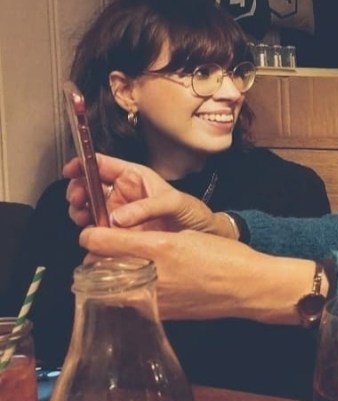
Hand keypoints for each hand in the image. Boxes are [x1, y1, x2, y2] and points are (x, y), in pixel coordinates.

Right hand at [64, 154, 216, 232]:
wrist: (203, 236)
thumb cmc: (193, 212)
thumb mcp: (175, 203)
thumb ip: (148, 207)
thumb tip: (117, 218)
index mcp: (134, 176)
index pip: (102, 164)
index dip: (83, 163)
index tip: (71, 170)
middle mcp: (122, 193)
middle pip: (88, 186)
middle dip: (78, 191)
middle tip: (77, 200)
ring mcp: (119, 213)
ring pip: (88, 209)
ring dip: (79, 212)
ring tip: (82, 217)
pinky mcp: (120, 233)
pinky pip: (98, 231)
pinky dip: (90, 233)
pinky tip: (90, 234)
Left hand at [78, 226, 304, 322]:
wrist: (247, 287)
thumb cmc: (223, 256)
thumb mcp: (187, 235)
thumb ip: (149, 237)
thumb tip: (115, 238)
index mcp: (158, 248)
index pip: (100, 241)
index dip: (91, 234)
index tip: (92, 232)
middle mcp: (151, 275)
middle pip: (99, 266)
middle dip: (98, 257)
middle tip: (107, 249)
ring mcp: (154, 298)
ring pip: (111, 285)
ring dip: (109, 275)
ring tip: (123, 266)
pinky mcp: (160, 314)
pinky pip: (130, 300)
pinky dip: (126, 291)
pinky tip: (141, 283)